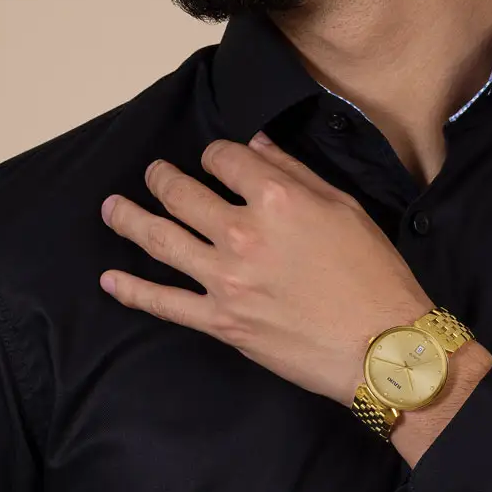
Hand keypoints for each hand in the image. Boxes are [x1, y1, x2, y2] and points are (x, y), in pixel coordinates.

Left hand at [99, 131, 434, 407]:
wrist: (381, 346)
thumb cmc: (373, 275)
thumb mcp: (345, 209)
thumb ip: (295, 172)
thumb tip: (256, 145)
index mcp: (275, 199)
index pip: (224, 159)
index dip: (216, 154)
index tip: (216, 160)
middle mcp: (242, 234)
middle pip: (181, 194)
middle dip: (161, 178)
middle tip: (153, 173)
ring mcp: (225, 280)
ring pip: (161, 240)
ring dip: (130, 219)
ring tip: (111, 208)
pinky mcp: (220, 321)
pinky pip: (165, 303)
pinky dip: (133, 291)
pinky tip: (110, 280)